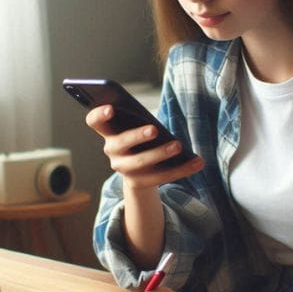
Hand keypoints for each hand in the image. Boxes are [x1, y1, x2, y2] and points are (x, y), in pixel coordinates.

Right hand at [85, 105, 203, 189]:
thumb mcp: (137, 126)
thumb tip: (157, 124)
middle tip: (154, 129)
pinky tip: (198, 162)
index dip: (99, 114)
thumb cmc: (140, 137)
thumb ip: (139, 119)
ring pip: (141, 162)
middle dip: (137, 136)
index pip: (94, 121)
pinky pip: (161, 176)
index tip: (111, 108)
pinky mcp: (139, 183)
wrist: (139, 169)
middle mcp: (111, 150)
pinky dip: (182, 169)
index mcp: (108, 131)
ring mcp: (124, 168)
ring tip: (179, 145)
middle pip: (121, 143)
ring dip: (161, 154)